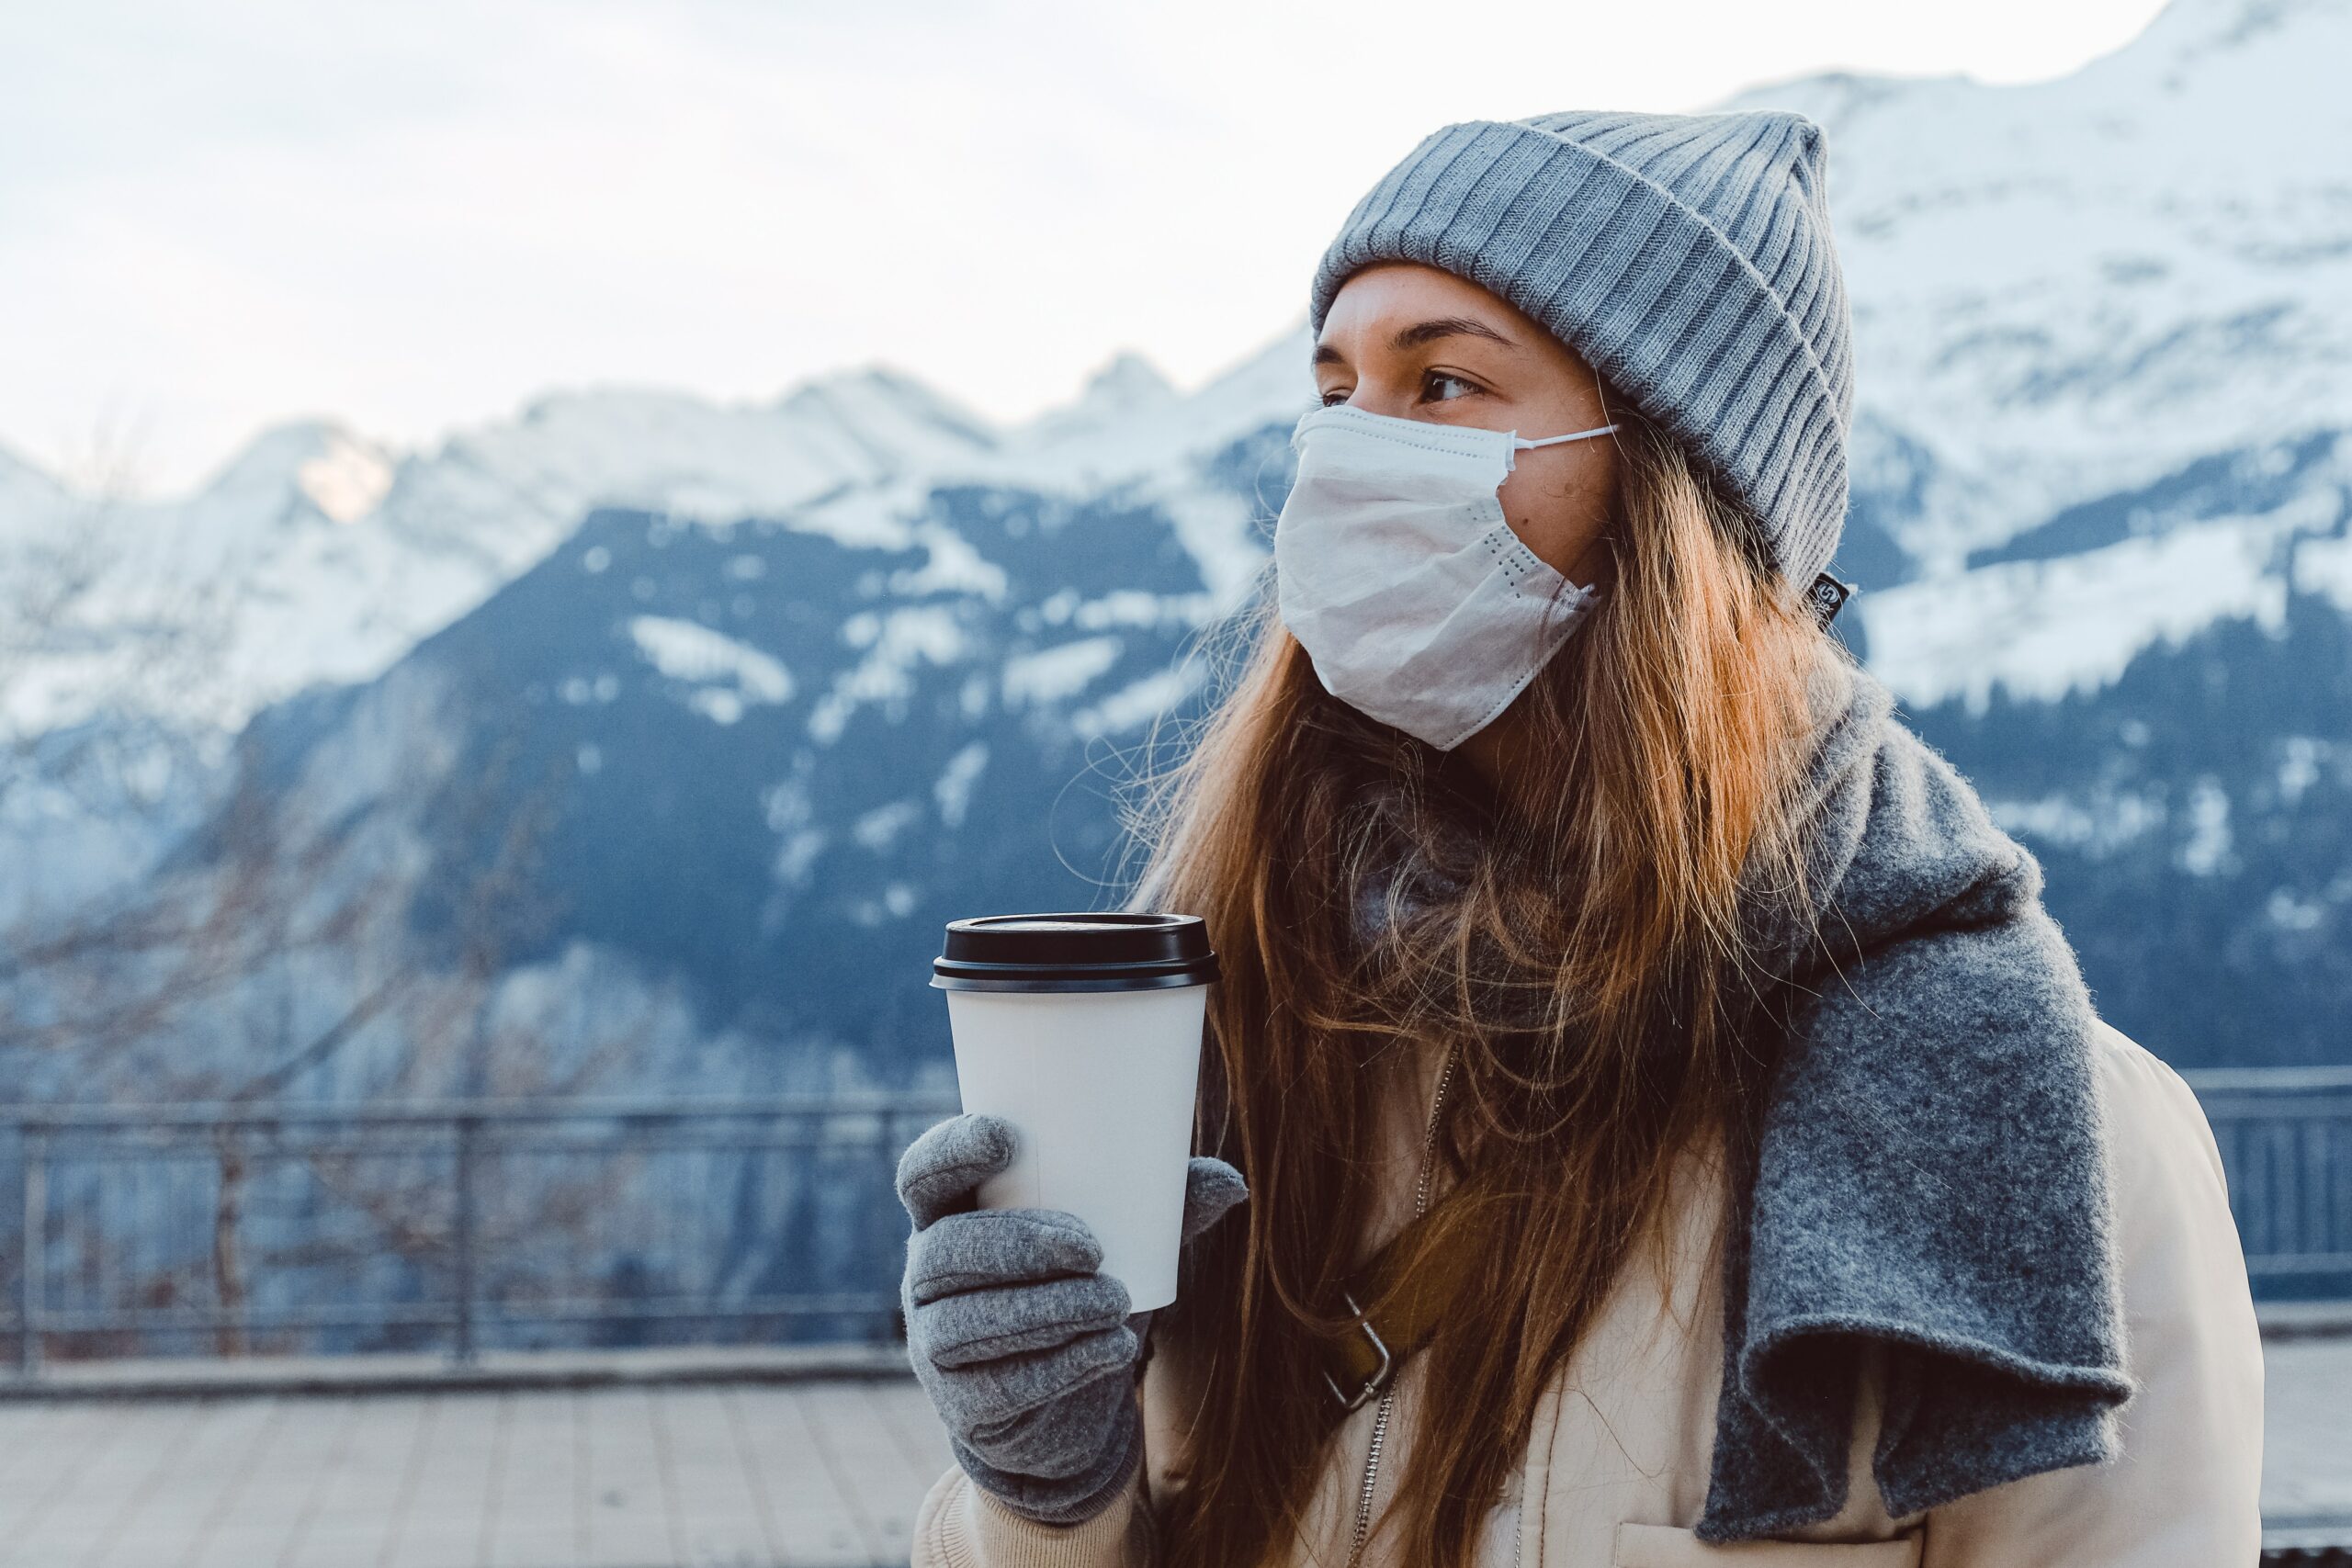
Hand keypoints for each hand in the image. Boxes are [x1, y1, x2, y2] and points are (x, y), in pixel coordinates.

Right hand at [895, 1112, 1246, 1525]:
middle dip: (1017, 1246)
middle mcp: (928, 1275)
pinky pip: (996, 1388)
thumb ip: (1164, 1212)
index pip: (923, 1173)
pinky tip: (1110, 1350)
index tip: (1006, 1138)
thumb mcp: (1121, 1246)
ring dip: (1046, 1310)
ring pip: (965, 1323)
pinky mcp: (960, 1406)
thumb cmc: (1082, 1292)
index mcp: (954, 1215)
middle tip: (1092, 1249)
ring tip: (1115, 1302)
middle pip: (945, 1251)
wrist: (1069, 1409)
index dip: (952, 1151)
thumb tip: (1232, 1183)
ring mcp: (934, 1344)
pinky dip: (1060, 1368)